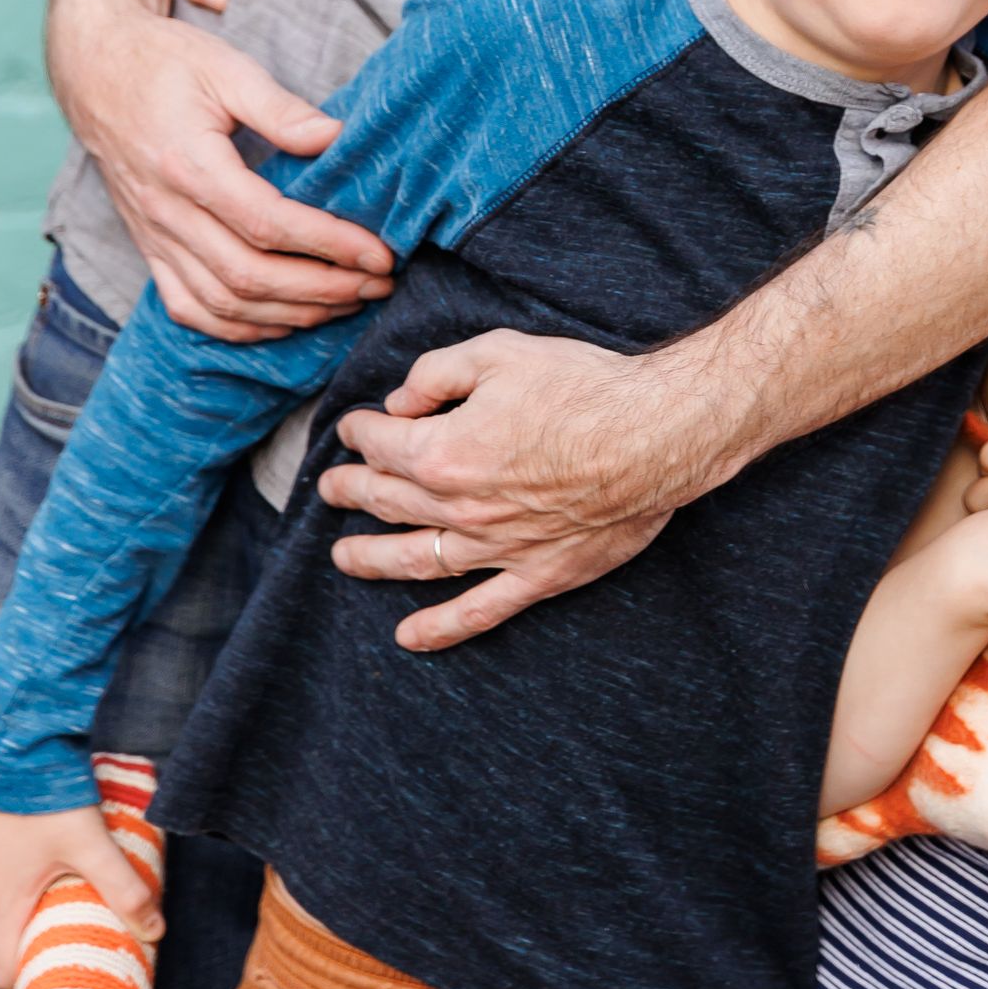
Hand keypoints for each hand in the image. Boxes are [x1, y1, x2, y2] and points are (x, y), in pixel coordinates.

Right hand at [0, 803, 160, 988]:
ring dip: (16, 933)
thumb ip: (123, 886)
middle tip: (63, 953)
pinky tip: (35, 893)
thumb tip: (156, 930)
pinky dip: (8, 908)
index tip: (65, 976)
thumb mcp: (90, 844)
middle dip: (25, 960)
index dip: (34, 980)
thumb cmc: (45, 797)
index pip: (6, 972)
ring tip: (54, 926)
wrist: (15, 747)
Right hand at [46, 0, 387, 339]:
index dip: (329, 245)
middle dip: (323, 288)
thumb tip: (336, 137)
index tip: (379, 252)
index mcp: (188, 164)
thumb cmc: (166, 63)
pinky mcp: (148, 249)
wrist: (96, 72)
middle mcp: (166, 211)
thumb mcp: (227, 67)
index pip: (268, 223)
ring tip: (348, 302)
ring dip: (291, 313)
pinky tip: (286, 321)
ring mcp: (153, 237)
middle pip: (249, 275)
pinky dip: (241, 326)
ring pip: (223, 302)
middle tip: (378, 283)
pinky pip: (190, 308)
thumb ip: (281, 108)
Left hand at [320, 329, 697, 651]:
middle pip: (388, 502)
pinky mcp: (537, 574)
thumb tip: (400, 402)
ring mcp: (497, 548)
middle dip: (352, 491)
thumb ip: (437, 372)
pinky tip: (409, 637)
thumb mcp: (500, 351)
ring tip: (343, 556)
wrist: (654, 435)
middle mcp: (460, 507)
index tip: (355, 425)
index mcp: (444, 451)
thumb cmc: (581, 386)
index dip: (361, 431)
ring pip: (416, 561)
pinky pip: (478, 611)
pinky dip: (440, 629)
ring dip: (371, 560)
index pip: (382, 444)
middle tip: (332, 487)